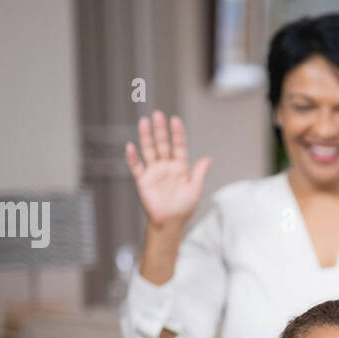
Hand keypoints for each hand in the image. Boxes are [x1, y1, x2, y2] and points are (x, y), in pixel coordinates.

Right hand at [125, 109, 212, 229]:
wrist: (170, 222)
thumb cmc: (184, 208)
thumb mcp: (195, 188)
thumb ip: (199, 172)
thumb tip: (208, 158)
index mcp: (180, 168)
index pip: (178, 146)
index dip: (177, 133)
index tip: (175, 120)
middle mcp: (166, 167)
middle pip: (162, 144)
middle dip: (160, 130)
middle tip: (158, 115)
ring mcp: (154, 172)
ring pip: (149, 150)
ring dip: (146, 137)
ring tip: (144, 122)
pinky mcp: (142, 180)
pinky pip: (136, 166)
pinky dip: (132, 157)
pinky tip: (130, 146)